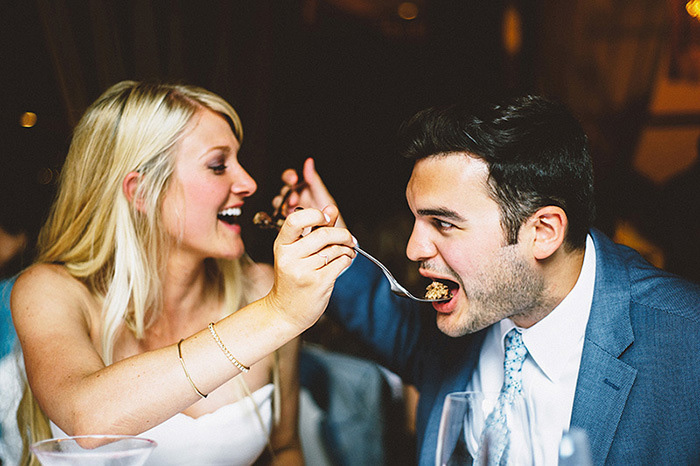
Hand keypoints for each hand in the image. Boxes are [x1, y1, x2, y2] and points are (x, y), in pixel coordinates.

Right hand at [265, 204, 354, 329]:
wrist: (285, 312)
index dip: (315, 215)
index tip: (327, 218)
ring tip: (347, 252)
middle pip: (323, 234)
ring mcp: (303, 271)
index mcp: (281, 245)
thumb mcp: (297, 252)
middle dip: (342, 234)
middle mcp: (289, 257)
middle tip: (349, 238)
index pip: (295, 220)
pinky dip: (347, 260)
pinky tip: (344, 261)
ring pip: (334, 249)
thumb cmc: (292, 280)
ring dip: (347, 249)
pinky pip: (340, 263)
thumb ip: (316, 229)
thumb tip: (331, 208)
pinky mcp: (317, 282)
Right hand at [274, 158, 345, 227]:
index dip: (289, 177)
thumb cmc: (331, 220)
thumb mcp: (323, 198)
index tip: (293, 179)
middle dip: (287, 193)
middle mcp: (295, 200)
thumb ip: (314, 181)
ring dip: (284, 205)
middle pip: (283, 191)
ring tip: (293, 209)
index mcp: (303, 191)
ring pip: (279, 204)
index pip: (290, 179)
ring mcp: (291, 214)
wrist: (334, 243)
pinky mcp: (288, 228)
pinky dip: (284, 217)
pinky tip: (291, 219)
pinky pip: (281, 219)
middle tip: (294, 200)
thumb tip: (308, 162)